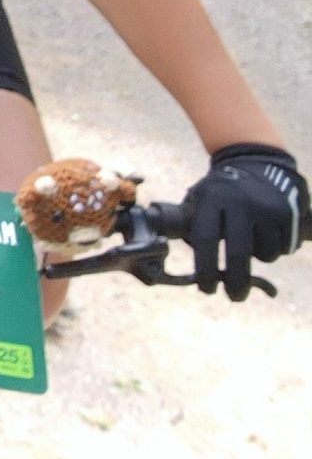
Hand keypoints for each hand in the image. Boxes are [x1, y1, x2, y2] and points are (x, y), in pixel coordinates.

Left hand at [179, 144, 307, 299]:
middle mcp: (239, 201)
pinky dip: (276, 248)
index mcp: (211, 198)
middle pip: (238, 254)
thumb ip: (190, 225)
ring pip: (264, 254)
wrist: (257, 161)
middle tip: (234, 296)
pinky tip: (268, 233)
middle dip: (236, 282)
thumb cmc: (221, 192)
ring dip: (259, 258)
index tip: (207, 289)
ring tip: (252, 242)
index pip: (204, 240)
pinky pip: (283, 247)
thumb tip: (170, 259)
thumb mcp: (199, 198)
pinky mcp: (288, 212)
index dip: (205, 270)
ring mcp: (266, 206)